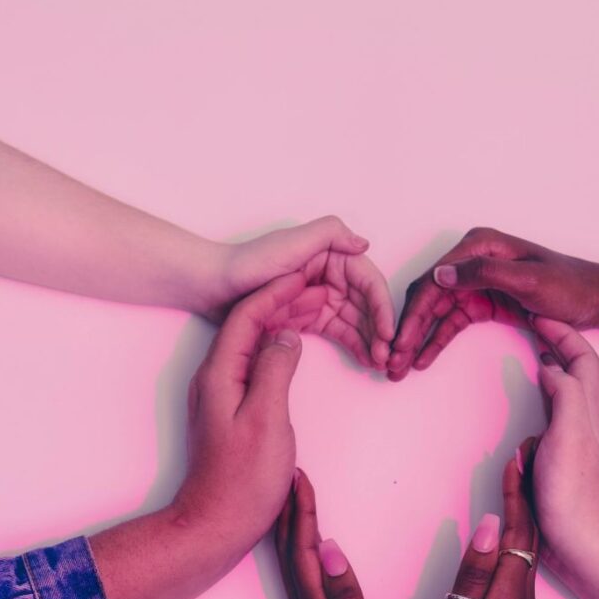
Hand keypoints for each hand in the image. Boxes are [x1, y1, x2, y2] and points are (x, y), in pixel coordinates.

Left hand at [171, 272, 321, 551]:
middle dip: (281, 300)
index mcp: (220, 373)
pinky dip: (279, 347)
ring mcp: (222, 393)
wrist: (217, 523)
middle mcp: (216, 377)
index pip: (247, 316)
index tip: (305, 273)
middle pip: (248, 323)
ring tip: (314, 307)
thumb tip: (288, 335)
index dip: (276, 291)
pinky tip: (296, 348)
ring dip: (281, 321)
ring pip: (253, 342)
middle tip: (318, 285)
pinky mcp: (232, 408)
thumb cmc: (243, 479)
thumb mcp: (267, 419)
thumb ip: (276, 370)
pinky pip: (256, 363)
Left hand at [208, 215, 394, 369]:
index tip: (388, 333)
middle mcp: (327, 274)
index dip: (381, 306)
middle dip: (379, 329)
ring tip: (379, 363)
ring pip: (355, 320)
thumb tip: (364, 243)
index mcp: (328, 254)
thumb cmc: (248, 264)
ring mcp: (316, 297)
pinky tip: (365, 359)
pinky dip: (353, 344)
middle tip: (387, 356)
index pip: (366, 280)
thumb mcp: (290, 243)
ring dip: (370, 340)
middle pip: (365, 303)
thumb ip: (329, 234)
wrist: (211, 286)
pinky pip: (337, 331)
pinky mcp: (305, 316)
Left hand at [276, 470, 416, 598]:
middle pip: (293, 556)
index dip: (302, 514)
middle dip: (292, 513)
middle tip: (292, 475)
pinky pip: (306, 584)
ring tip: (297, 501)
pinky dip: (305, 557)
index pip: (305, 554)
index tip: (299, 476)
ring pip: (297, 569)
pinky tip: (312, 552)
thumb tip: (330, 551)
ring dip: (296, 532)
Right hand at [388, 226, 598, 378]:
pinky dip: (435, 341)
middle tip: (391, 360)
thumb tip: (441, 274)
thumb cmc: (569, 286)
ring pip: (435, 313)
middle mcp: (472, 260)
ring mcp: (476, 282)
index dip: (412, 313)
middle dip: (408, 330)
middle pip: (428, 296)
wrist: (596, 299)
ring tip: (399, 366)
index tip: (399, 341)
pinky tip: (421, 359)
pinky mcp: (483, 302)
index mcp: (480, 246)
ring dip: (416, 339)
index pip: (433, 281)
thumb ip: (484, 273)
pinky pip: (451, 322)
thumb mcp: (528, 280)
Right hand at [410, 442, 538, 598]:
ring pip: (525, 549)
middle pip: (528, 536)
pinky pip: (516, 565)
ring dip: (522, 511)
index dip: (516, 494)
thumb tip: (488, 526)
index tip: (515, 458)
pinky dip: (513, 536)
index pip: (517, 534)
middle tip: (522, 454)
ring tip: (517, 478)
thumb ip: (470, 579)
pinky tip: (503, 528)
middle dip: (526, 492)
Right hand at [530, 317, 598, 575]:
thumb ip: (564, 393)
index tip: (540, 315)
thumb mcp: (569, 432)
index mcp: (586, 408)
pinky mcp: (557, 453)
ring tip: (532, 348)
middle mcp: (582, 417)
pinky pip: (550, 409)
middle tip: (535, 323)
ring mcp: (570, 435)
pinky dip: (540, 391)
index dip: (565, 332)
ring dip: (552, 362)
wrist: (577, 538)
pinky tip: (527, 397)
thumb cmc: (572, 489)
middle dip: (560, 339)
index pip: (583, 357)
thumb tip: (551, 365)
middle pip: (577, 366)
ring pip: (565, 386)